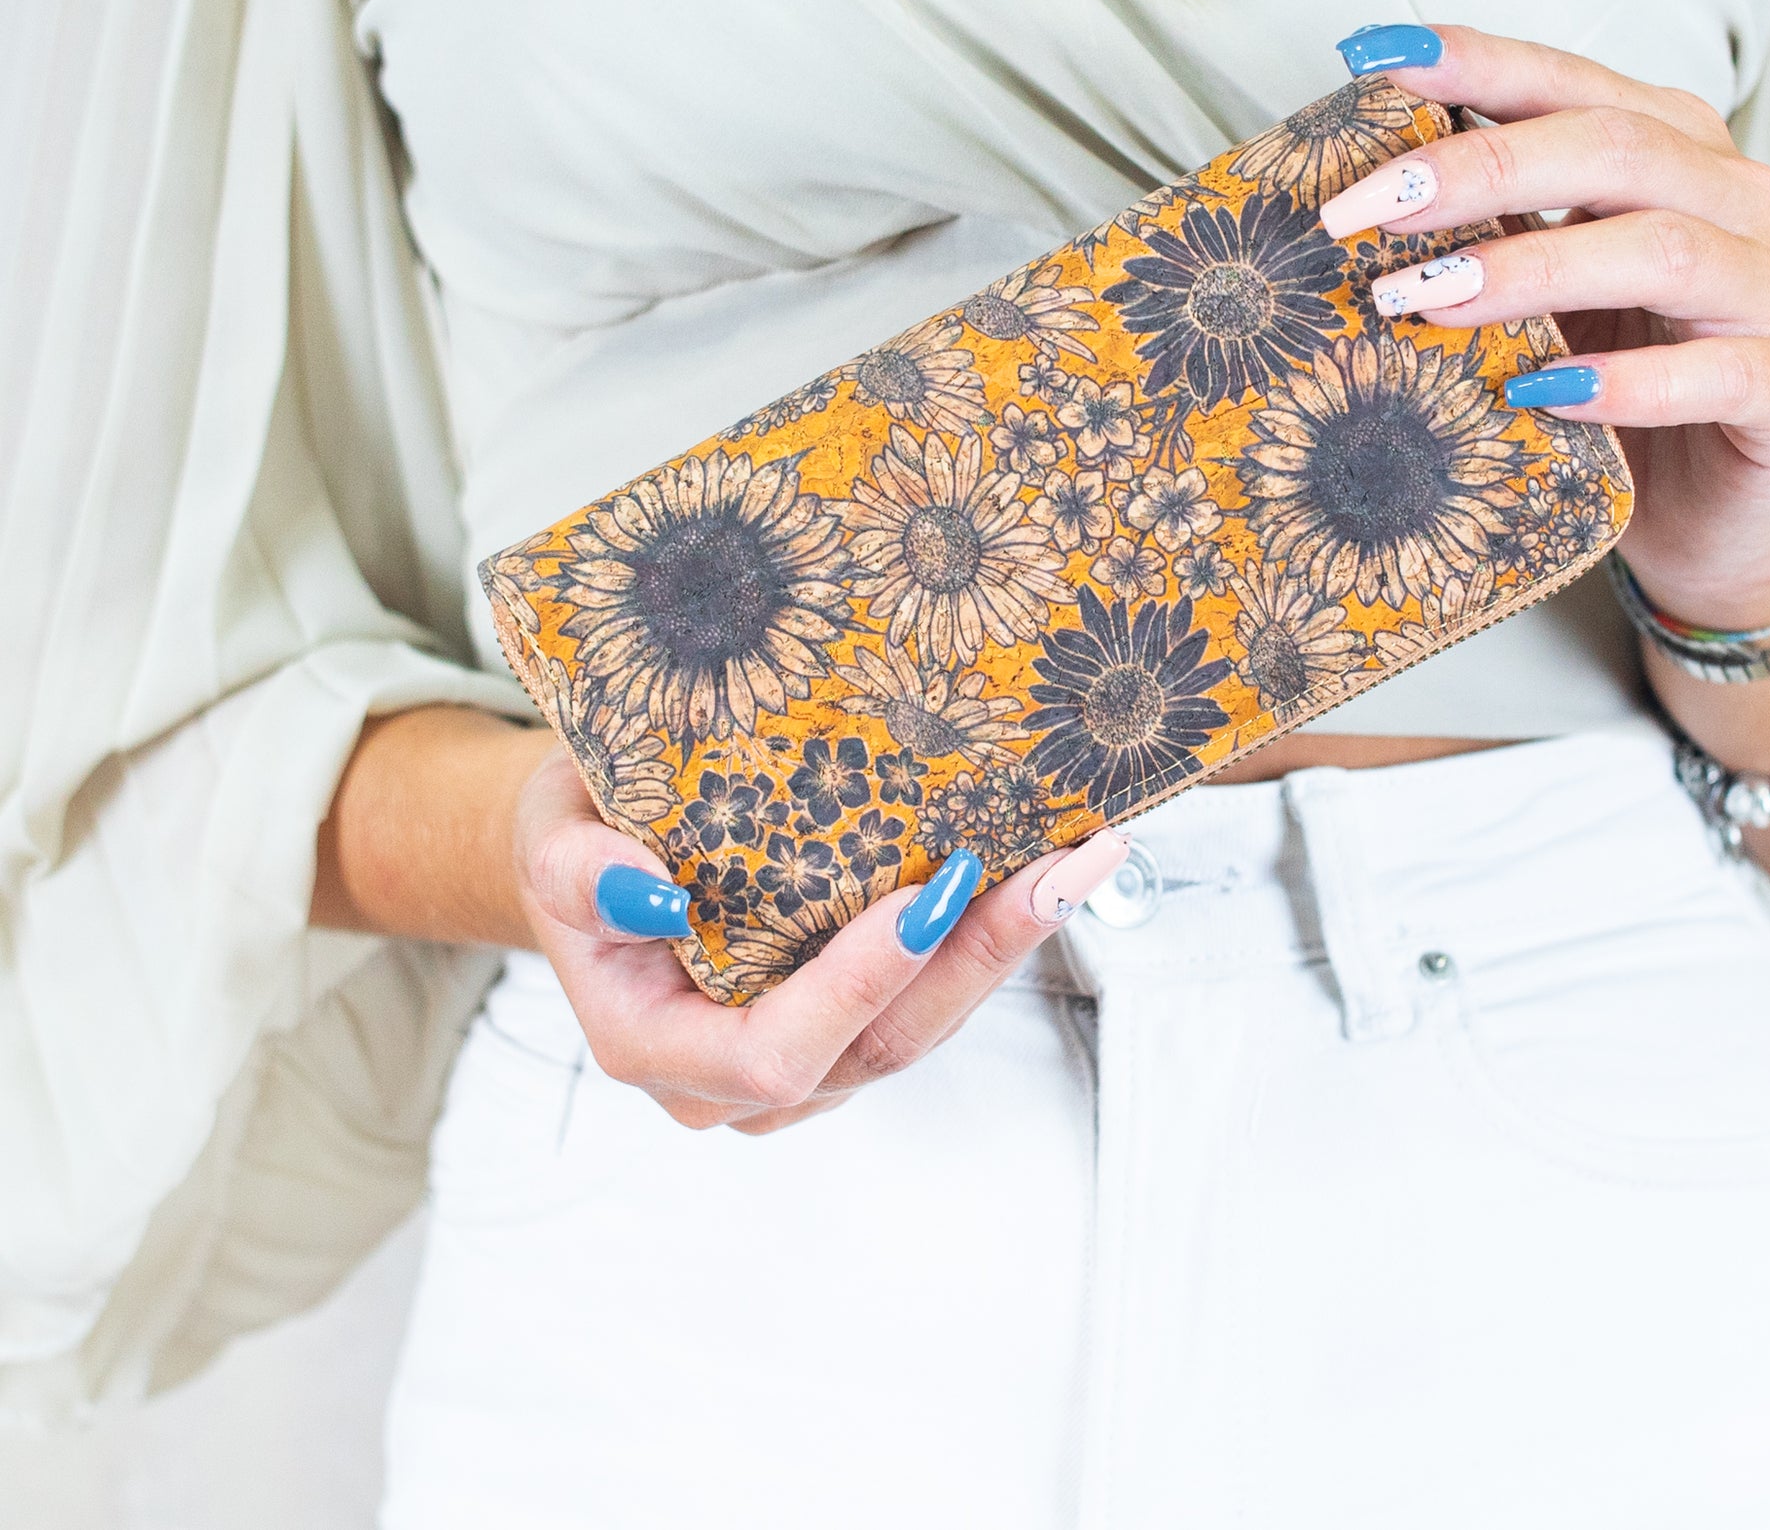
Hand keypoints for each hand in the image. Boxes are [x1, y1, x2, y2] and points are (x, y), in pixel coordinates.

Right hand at [511, 749, 1123, 1132]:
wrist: (600, 848)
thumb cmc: (577, 835)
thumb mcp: (547, 831)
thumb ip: (576, 869)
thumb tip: (645, 892)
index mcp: (655, 1046)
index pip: (771, 1050)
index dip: (857, 986)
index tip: (927, 895)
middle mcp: (734, 1079)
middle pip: (878, 1046)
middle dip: (973, 958)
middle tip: (1051, 871)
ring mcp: (803, 1060)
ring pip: (922, 1026)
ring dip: (1004, 947)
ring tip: (1079, 861)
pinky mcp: (850, 1024)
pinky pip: (929, 996)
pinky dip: (987, 936)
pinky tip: (1045, 868)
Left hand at [1322, 23, 1769, 629]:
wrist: (1711, 504)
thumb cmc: (1606, 376)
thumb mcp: (1531, 293)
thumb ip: (1478, 230)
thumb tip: (1351, 196)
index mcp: (1664, 148)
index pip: (1566, 81)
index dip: (1472, 63)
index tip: (1372, 62)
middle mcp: (1728, 197)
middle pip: (1610, 148)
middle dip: (1474, 170)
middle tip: (1361, 213)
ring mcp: (1766, 290)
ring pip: (1662, 250)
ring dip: (1531, 270)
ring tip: (1425, 302)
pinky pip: (1715, 374)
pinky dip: (1625, 381)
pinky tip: (1541, 393)